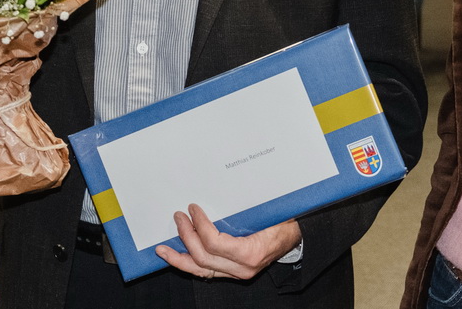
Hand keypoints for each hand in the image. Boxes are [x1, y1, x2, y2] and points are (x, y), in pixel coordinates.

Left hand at [156, 204, 300, 280]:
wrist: (298, 237)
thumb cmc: (285, 221)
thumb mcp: (269, 211)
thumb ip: (245, 207)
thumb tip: (218, 189)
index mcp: (252, 252)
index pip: (215, 243)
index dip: (200, 225)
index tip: (192, 209)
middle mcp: (243, 268)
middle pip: (203, 257)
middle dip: (186, 236)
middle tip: (178, 217)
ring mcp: (237, 273)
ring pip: (201, 271)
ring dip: (180, 258)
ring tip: (163, 249)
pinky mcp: (233, 273)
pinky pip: (207, 271)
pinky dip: (190, 264)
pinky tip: (178, 257)